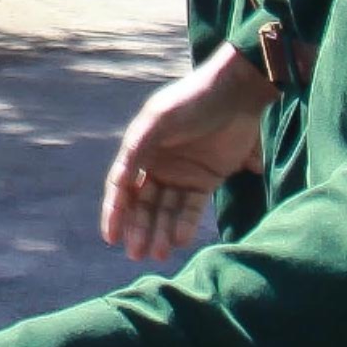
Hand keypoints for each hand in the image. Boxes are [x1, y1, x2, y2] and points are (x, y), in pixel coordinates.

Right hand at [100, 45, 268, 260]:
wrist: (235, 92)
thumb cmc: (191, 102)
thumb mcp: (157, 120)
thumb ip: (135, 150)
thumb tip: (117, 183)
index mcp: (141, 150)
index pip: (124, 188)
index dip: (115, 213)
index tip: (111, 238)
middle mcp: (159, 165)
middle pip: (145, 204)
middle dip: (140, 229)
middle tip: (138, 254)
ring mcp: (183, 174)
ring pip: (167, 210)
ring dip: (161, 232)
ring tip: (160, 253)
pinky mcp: (208, 179)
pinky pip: (192, 207)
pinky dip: (185, 224)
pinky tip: (179, 239)